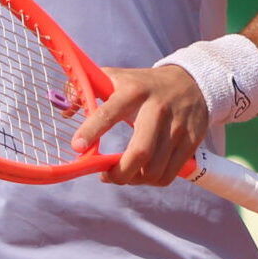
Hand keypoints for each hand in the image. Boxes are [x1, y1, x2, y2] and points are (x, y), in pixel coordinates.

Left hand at [69, 65, 209, 187]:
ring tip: (124, 174)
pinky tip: (143, 174)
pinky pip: (170, 173)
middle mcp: (157, 108)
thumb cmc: (142, 84)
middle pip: (140, 151)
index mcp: (133, 91)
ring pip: (155, 168)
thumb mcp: (115, 77)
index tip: (77, 147)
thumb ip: (85, 90)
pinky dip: (153, 181)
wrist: (192, 80)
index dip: (92, 130)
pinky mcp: (192, 140)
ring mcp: (177, 126)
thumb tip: (65, 111)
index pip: (109, 112)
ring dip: (135, 180)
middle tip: (106, 176)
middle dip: (120, 173)